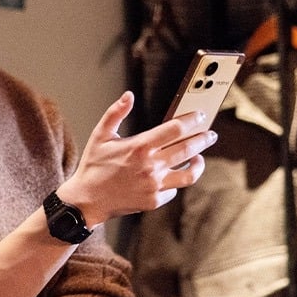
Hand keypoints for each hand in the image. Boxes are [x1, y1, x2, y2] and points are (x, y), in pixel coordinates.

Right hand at [57, 91, 216, 227]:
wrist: (87, 199)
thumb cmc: (93, 167)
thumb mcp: (100, 135)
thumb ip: (115, 113)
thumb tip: (128, 96)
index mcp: (139, 147)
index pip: (175, 129)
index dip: (191, 120)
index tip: (199, 116)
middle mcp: (150, 166)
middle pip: (188, 149)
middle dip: (203, 139)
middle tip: (210, 134)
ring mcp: (154, 185)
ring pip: (189, 174)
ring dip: (198, 164)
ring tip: (199, 158)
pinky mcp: (154, 201)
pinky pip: (173, 190)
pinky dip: (175, 182)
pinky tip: (173, 176)